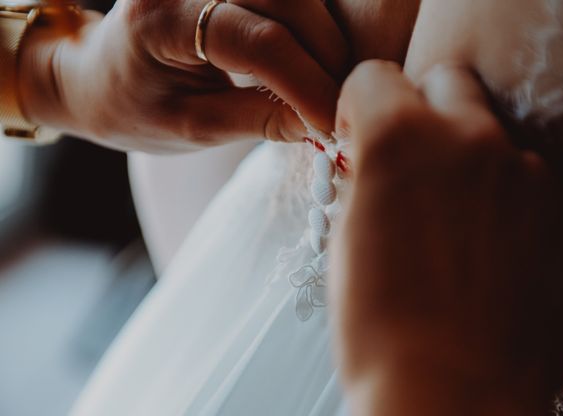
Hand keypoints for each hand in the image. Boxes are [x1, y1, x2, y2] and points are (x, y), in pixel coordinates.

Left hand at [18, 0, 347, 151]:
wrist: (99, 76)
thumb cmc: (134, 109)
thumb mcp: (191, 129)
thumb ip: (259, 121)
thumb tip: (324, 122)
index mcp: (162, 20)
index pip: (258, 43)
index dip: (308, 83)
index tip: (337, 122)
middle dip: (327, 52)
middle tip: (343, 102)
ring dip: (325, 33)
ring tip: (331, 81)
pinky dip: (310, 19)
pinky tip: (314, 53)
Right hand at [330, 61, 562, 415]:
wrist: (453, 398)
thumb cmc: (382, 330)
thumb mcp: (347, 239)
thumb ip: (364, 180)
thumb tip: (370, 159)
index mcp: (398, 139)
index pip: (375, 77)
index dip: (360, 106)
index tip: (360, 136)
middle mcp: (468, 138)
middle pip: (447, 82)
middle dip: (422, 110)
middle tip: (412, 163)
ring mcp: (527, 171)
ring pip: (494, 131)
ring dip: (470, 157)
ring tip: (456, 219)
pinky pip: (532, 177)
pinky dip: (510, 195)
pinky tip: (492, 247)